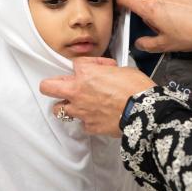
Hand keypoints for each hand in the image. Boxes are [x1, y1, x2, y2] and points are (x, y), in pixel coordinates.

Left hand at [40, 57, 156, 137]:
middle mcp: (77, 92)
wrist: (144, 111)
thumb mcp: (121, 69)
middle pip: (47, 87)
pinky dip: (87, 120)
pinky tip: (97, 117)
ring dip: (66, 105)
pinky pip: (81, 123)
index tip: (94, 68)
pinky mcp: (89, 126)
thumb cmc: (136, 88)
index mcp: (85, 73)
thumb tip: (103, 70)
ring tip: (77, 105)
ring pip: (58, 109)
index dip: (85, 65)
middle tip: (61, 86)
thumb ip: (105, 68)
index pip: (74, 64)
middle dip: (52, 85)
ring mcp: (81, 111)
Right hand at [117, 0, 191, 52]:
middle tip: (169, 29)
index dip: (120, 2)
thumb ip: (148, 44)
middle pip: (148, 3)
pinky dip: (182, 3)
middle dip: (154, 15)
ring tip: (185, 22)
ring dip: (169, 9)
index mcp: (151, 8)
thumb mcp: (168, 45)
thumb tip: (139, 43)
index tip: (122, 8)